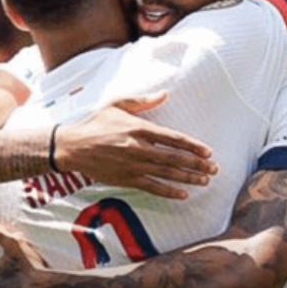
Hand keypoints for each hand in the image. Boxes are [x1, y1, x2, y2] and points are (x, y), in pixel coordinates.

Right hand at [55, 91, 218, 198]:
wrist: (72, 146)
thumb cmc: (95, 123)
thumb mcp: (117, 104)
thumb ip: (143, 101)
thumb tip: (165, 93)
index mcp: (139, 128)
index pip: (173, 138)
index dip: (193, 146)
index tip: (208, 152)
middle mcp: (139, 147)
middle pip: (175, 158)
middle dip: (197, 165)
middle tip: (214, 169)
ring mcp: (133, 165)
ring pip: (167, 173)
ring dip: (188, 178)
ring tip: (205, 181)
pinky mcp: (126, 178)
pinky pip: (152, 187)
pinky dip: (169, 191)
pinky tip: (183, 194)